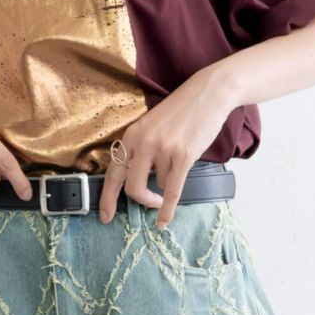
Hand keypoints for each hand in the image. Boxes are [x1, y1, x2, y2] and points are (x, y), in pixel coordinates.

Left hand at [98, 66, 235, 228]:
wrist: (209, 93)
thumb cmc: (182, 111)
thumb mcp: (152, 126)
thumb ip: (141, 150)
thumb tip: (137, 181)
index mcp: (132, 135)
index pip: (113, 172)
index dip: (107, 198)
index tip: (105, 216)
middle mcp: (144, 142)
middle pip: (132, 188)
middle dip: (141, 201)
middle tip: (148, 205)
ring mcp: (163, 149)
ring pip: (158, 186)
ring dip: (167, 183)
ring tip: (178, 164)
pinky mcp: (183, 156)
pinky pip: (172, 192)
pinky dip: (167, 210)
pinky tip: (163, 222)